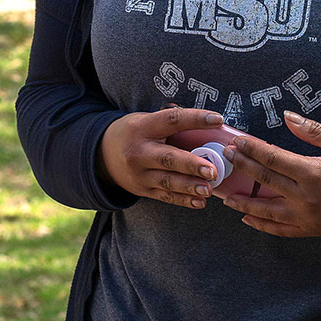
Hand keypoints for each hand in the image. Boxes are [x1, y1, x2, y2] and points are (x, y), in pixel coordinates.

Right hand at [99, 106, 225, 208]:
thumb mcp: (144, 120)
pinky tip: (199, 202)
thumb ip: (170, 122)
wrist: (102, 156)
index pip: (171, 120)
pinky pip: (166, 196)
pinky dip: (183, 200)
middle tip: (212, 170)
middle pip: (168, 158)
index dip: (195, 119)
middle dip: (191, 164)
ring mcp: (140, 174)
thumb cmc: (133, 133)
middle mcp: (139, 151)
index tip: (217, 119)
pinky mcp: (143, 190)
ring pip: (168, 182)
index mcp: (142, 128)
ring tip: (208, 189)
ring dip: (190, 186)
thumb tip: (206, 122)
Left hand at [220, 111, 320, 235]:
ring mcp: (307, 217)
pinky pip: (280, 230)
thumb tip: (287, 116)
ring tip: (225, 195)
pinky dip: (262, 225)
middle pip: (265, 181)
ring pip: (266, 211)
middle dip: (243, 167)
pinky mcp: (311, 230)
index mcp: (313, 173)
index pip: (273, 158)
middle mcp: (306, 197)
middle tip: (226, 157)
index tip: (237, 141)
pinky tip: (247, 219)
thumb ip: (312, 130)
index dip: (252, 149)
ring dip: (243, 203)